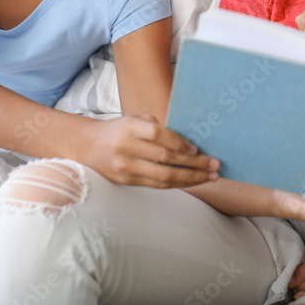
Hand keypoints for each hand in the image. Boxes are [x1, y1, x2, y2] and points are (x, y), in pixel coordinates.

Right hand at [84, 114, 219, 188]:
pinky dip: (178, 183)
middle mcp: (126, 148)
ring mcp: (125, 167)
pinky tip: (193, 181)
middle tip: (215, 165)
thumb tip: (189, 142)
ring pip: (164, 176)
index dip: (180, 143)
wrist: (88, 147)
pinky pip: (157, 185)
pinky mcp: (127, 181)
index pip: (159, 135)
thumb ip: (158, 127)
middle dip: (194, 164)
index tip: (198, 149)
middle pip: (165, 159)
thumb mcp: (135, 120)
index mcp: (129, 128)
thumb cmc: (120, 130)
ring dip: (191, 178)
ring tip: (211, 177)